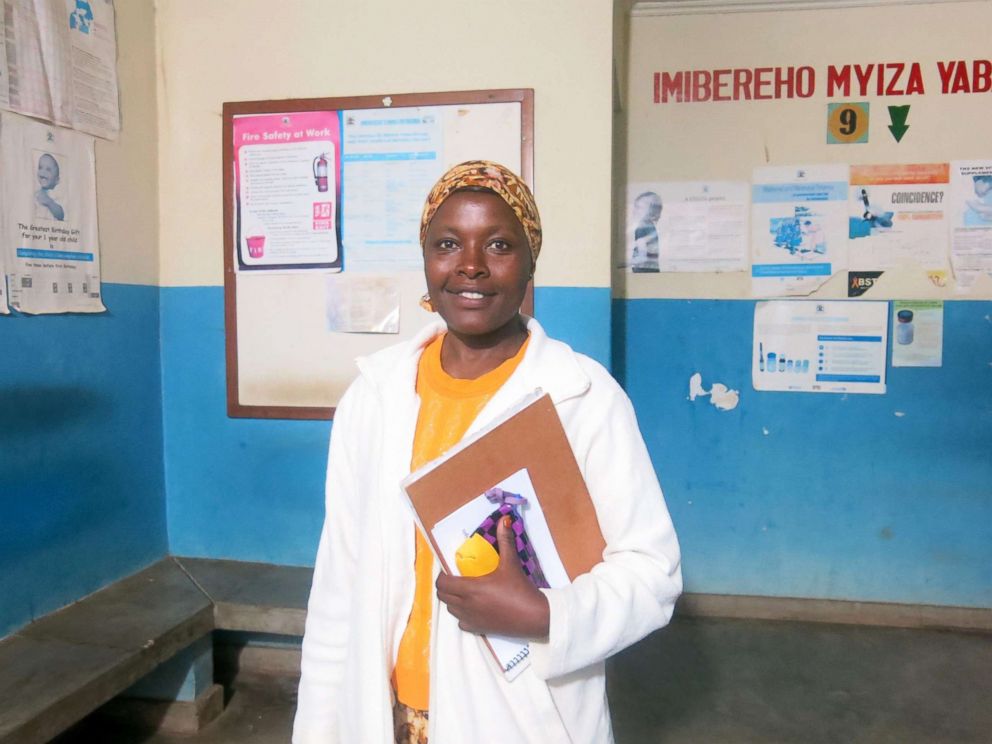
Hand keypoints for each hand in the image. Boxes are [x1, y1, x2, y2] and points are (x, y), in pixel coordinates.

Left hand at [436, 516, 549, 638]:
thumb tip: (504, 519)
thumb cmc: (520, 589)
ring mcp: (471, 619)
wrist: (534, 616)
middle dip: (445, 587)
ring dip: (452, 600)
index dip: (442, 576)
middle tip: (455, 579)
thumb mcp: (510, 563)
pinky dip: (462, 615)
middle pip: (442, 596)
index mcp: (470, 588)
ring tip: (464, 592)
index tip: (449, 570)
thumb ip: (505, 540)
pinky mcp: (478, 629)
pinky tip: (473, 608)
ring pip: (450, 610)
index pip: (442, 583)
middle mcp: (466, 605)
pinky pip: (460, 623)